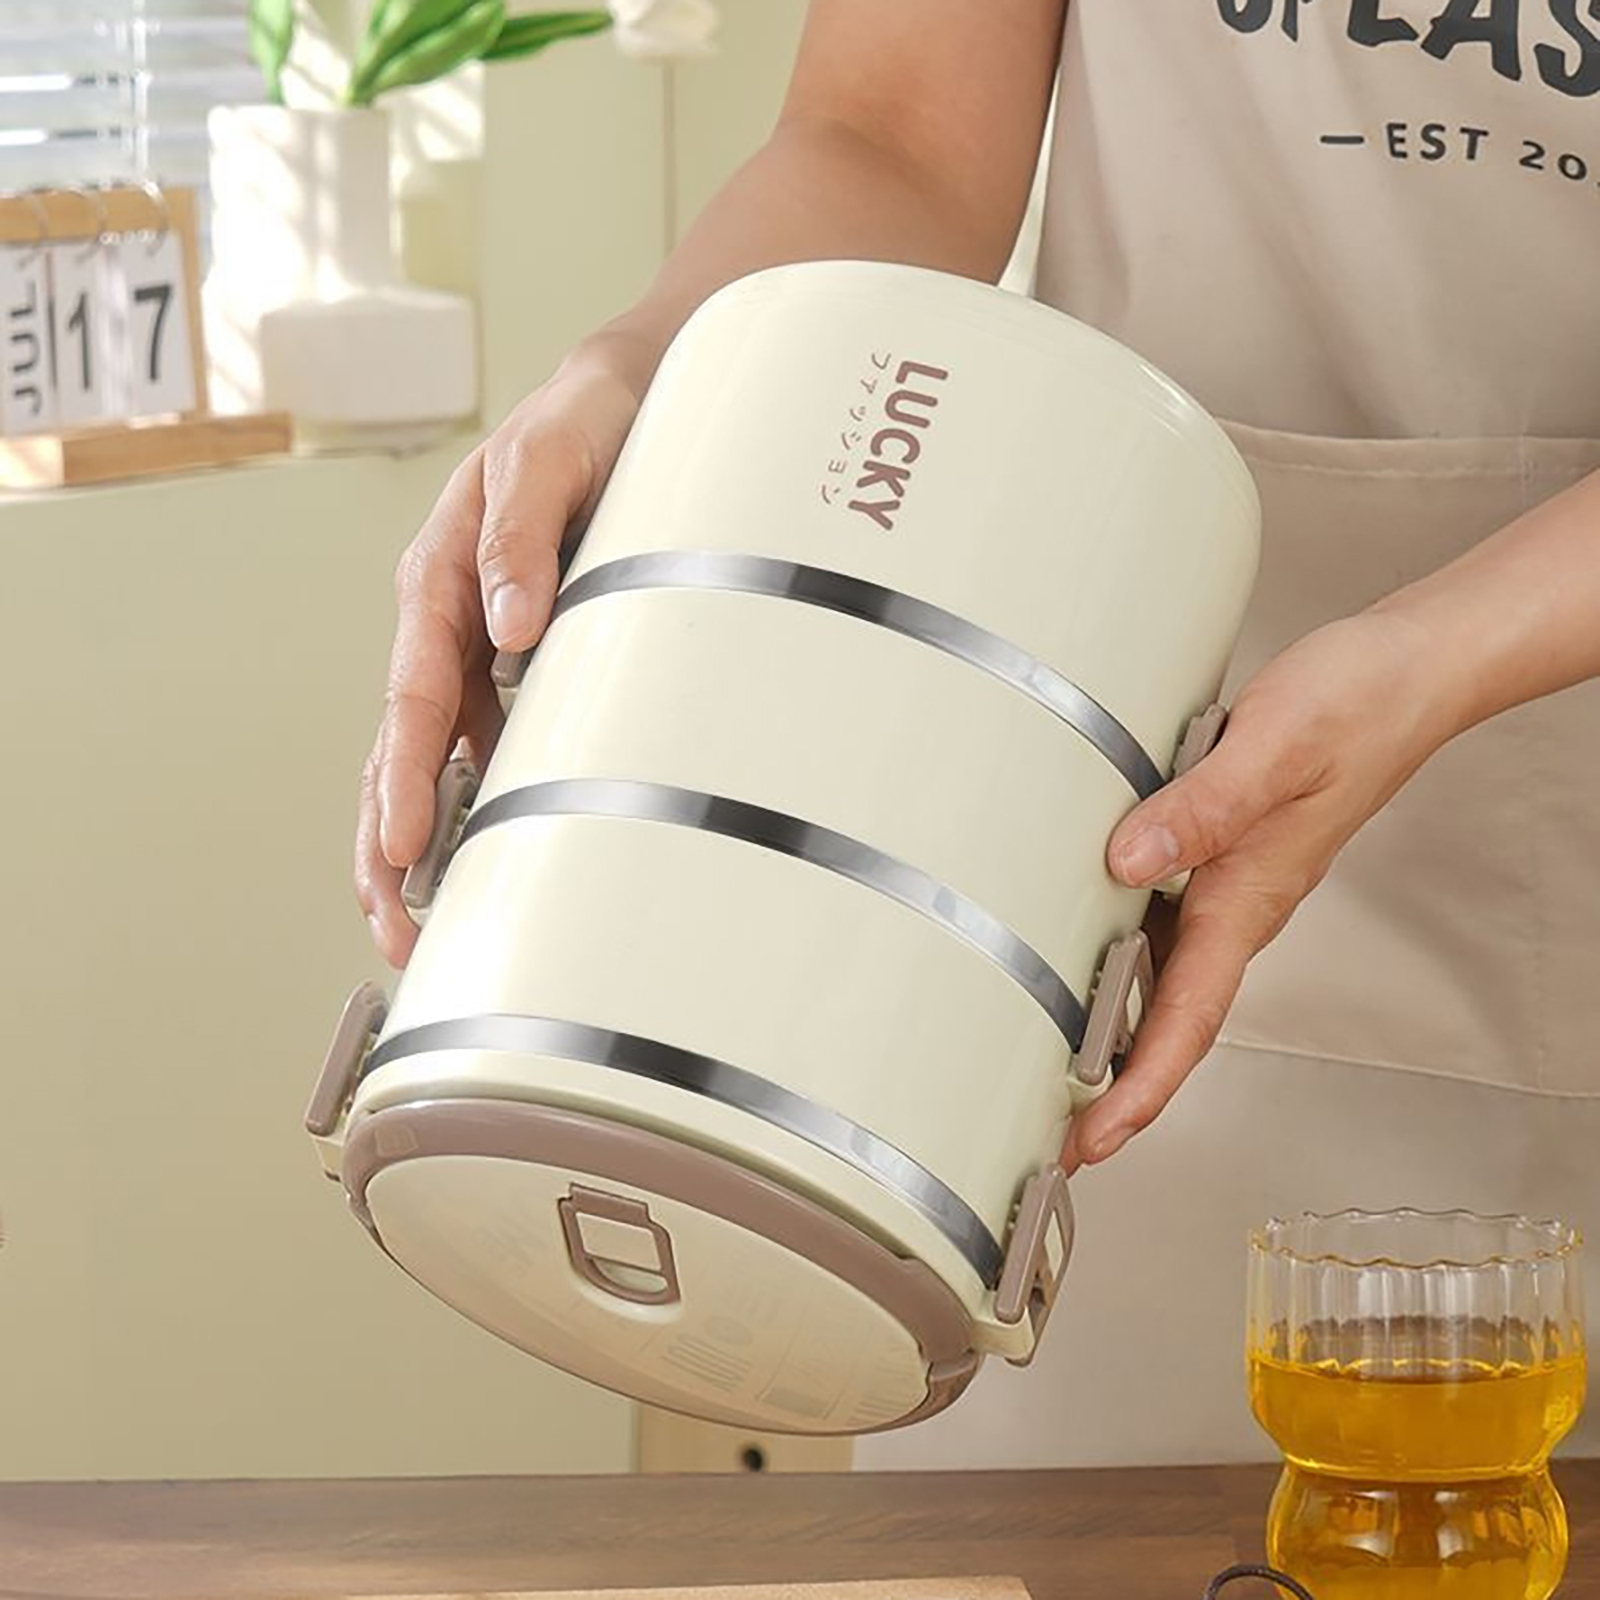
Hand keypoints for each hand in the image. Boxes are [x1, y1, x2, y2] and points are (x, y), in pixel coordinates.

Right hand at [355, 344, 645, 965]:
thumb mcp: (548, 460)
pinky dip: (468, 801)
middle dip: (388, 842)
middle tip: (391, 929)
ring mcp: (477, 645)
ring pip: (432, 755)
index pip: (415, 696)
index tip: (402, 851)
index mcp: (441, 579)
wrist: (625, 393)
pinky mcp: (514, 656)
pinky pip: (481, 739)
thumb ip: (522, 538)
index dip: (408, 778)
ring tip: (410, 919)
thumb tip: (508, 627)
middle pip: (402, 747)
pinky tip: (471, 855)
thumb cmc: (581, 421)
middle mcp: (449, 621)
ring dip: (415, 838)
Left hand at [1063, 606, 1465, 1170]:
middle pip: (1170, 1020)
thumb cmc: (1357, 707)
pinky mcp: (1220, 852)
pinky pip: (1163, 922)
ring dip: (1114, 1031)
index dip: (1141, 1087)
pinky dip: (1121, 956)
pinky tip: (1083, 954)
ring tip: (1055, 1070)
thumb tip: (1128, 862)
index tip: (1097, 1139)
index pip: (1189, 1019)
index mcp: (1249, 899)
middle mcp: (1237, 906)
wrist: (1405, 673)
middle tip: (1057, 1135)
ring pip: (1165, 977)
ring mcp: (1230, 885)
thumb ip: (1199, 807)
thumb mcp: (1272, 747)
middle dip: (1117, 1088)